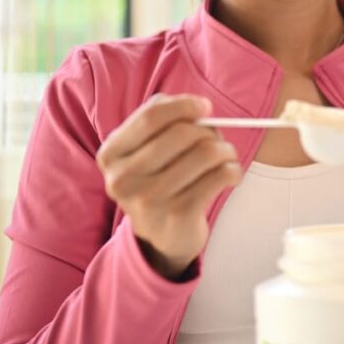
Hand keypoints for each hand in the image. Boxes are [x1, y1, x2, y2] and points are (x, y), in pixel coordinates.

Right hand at [96, 94, 241, 279]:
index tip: (206, 108)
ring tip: (226, 157)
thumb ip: (162, 119)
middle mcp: (123, 178)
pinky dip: (232, 170)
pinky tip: (230, 174)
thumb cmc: (158, 180)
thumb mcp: (145, 150)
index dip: (184, 106)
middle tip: (217, 138)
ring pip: (204, 153)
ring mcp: (149, 199)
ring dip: (225, 150)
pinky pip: (218, 176)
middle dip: (209, 131)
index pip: (151, 116)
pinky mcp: (178, 215)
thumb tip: (199, 106)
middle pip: (181, 133)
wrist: (162, 236)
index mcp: (111, 154)